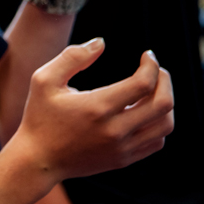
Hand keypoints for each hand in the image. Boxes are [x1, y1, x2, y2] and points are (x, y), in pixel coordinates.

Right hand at [13, 38, 173, 181]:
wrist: (38, 160)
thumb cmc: (39, 116)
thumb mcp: (44, 79)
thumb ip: (72, 57)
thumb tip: (101, 42)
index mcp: (97, 107)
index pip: (143, 84)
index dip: (151, 65)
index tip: (147, 55)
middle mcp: (115, 130)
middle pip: (163, 104)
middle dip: (165, 80)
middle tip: (157, 69)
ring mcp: (122, 148)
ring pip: (165, 125)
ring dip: (165, 102)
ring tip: (151, 90)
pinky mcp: (123, 160)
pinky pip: (156, 141)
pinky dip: (158, 123)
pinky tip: (144, 111)